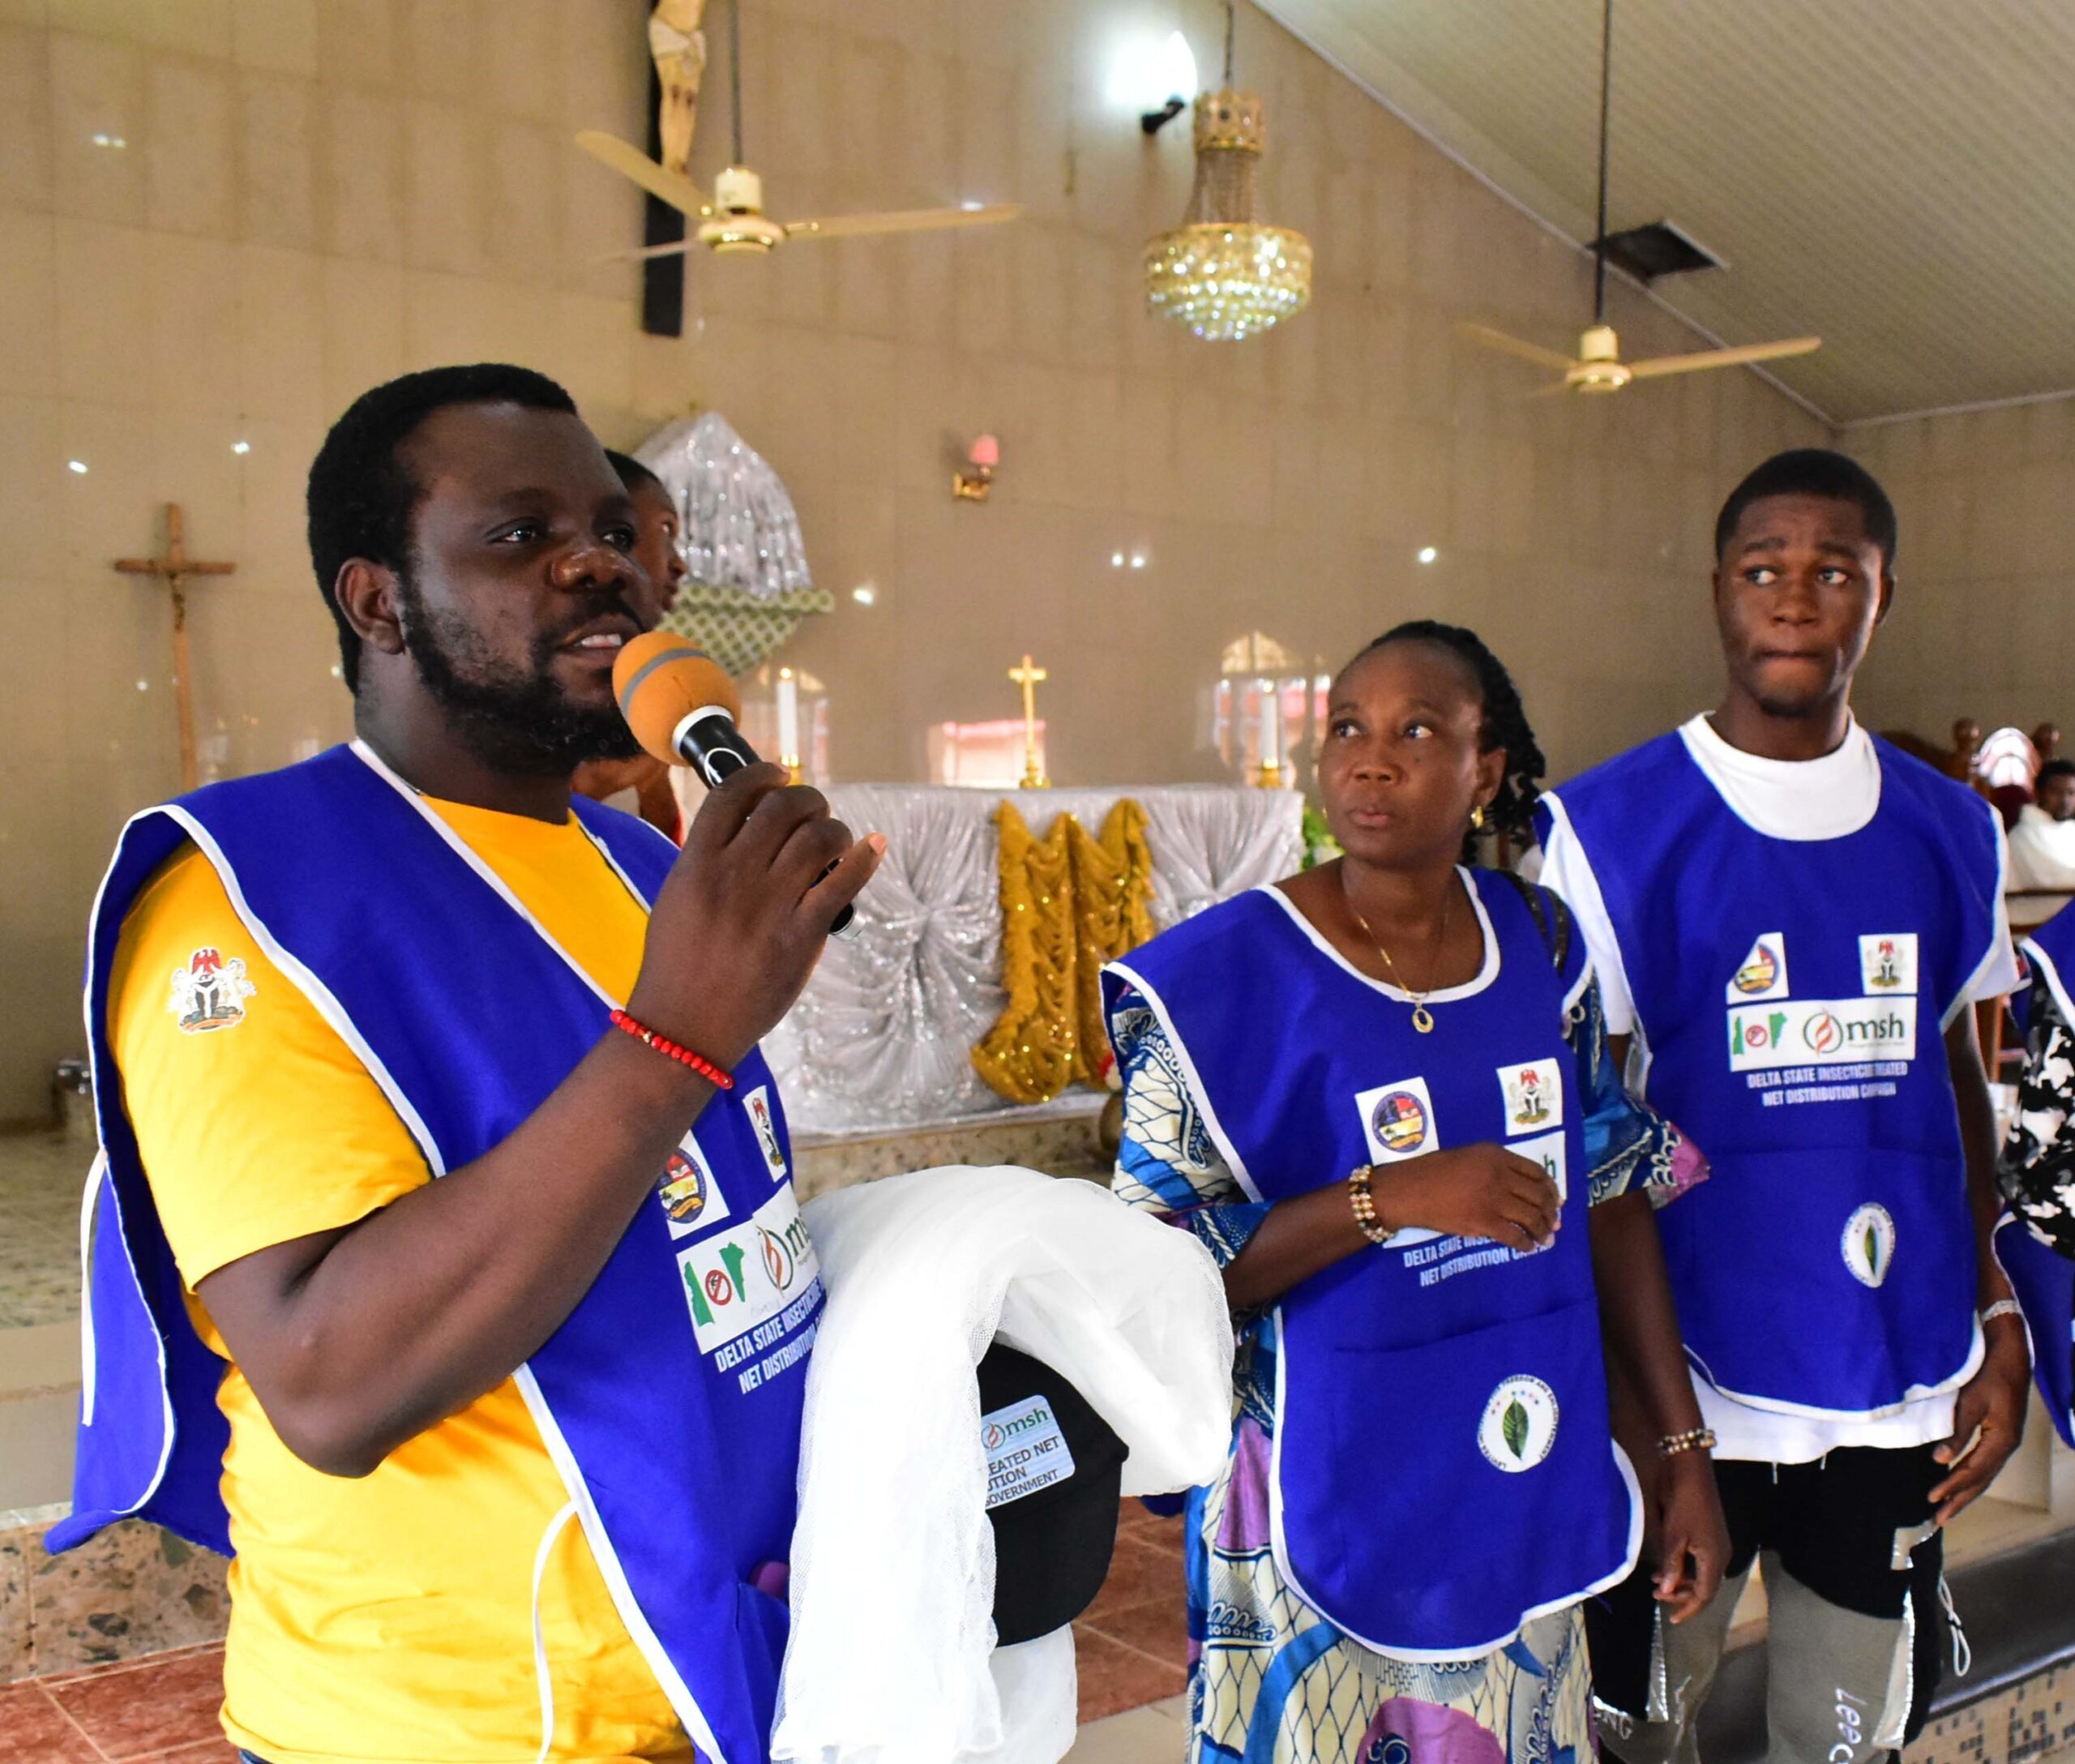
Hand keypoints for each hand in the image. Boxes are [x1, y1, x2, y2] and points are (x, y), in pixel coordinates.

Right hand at [626, 762, 883, 1068]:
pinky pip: (842, 883)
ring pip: (819, 838)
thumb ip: (707, 862)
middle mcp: (733, 876)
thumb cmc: (677, 966)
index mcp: (696, 863)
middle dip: (807, 800)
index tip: (778, 775)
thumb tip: (747, 830)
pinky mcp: (801, 937)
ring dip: (835, 829)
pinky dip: (864, 858)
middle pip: (783, 808)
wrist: (684, 1027)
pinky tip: (872, 847)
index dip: (761, 775)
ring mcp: (769, 906)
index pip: (732, 795)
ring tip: (835, 838)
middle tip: (814, 810)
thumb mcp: (676, 900)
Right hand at [1371, 1144, 1560, 1250]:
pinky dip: (1525, 1244)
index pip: (1536, 1172)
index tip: (1556, 1199)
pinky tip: (1528, 1248)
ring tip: (1546, 1238)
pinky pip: (1514, 1235)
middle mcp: (1500, 1175)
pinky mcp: (1484, 1222)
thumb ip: (1494, 1166)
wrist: (1409, 1190)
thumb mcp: (1468, 1156)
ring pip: (1531, 1217)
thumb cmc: (1433, 1171)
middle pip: (1539, 1195)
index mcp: (1496, 1155)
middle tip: (1553, 1223)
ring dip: (1542, 1230)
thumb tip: (1517, 1188)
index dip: (1551, 1188)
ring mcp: (1493, 1199)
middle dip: (1550, 1212)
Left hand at [1649, 1449, 1727, 1621]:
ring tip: (1656, 1584)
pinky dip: (1684, 1569)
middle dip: (1682, 1597)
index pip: (1705, 1595)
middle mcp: (1720, 1555)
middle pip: (1704, 1588)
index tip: (1672, 1619)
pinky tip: (1666, 1567)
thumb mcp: (1674, 1536)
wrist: (1690, 1472)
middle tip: (1657, 1597)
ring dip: (1681, 1582)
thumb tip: (1667, 1592)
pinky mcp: (1709, 1535)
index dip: (1688, 1609)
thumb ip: (1672, 1566)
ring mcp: (1716, 1545)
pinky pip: (1699, 1562)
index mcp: (1715, 1559)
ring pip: (1701, 1575)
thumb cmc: (1683, 1504)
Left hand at [1930, 1317, 2029, 1523]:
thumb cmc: (1989, 1375)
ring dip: (1966, 1492)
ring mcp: (2006, 1442)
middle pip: (1982, 1480)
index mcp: (2002, 1440)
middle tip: (1939, 1519)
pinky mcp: (2001, 1435)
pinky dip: (1972, 1477)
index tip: (1932, 1499)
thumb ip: (1956, 1432)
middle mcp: (2007, 1446)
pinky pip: (1986, 1464)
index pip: (1973, 1472)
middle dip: (1960, 1500)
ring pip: (1985, 1475)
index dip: (1952, 1487)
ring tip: (1947, 1509)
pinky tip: (1960, 1482)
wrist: (2010, 1356)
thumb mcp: (1970, 1402)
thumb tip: (1940, 1460)